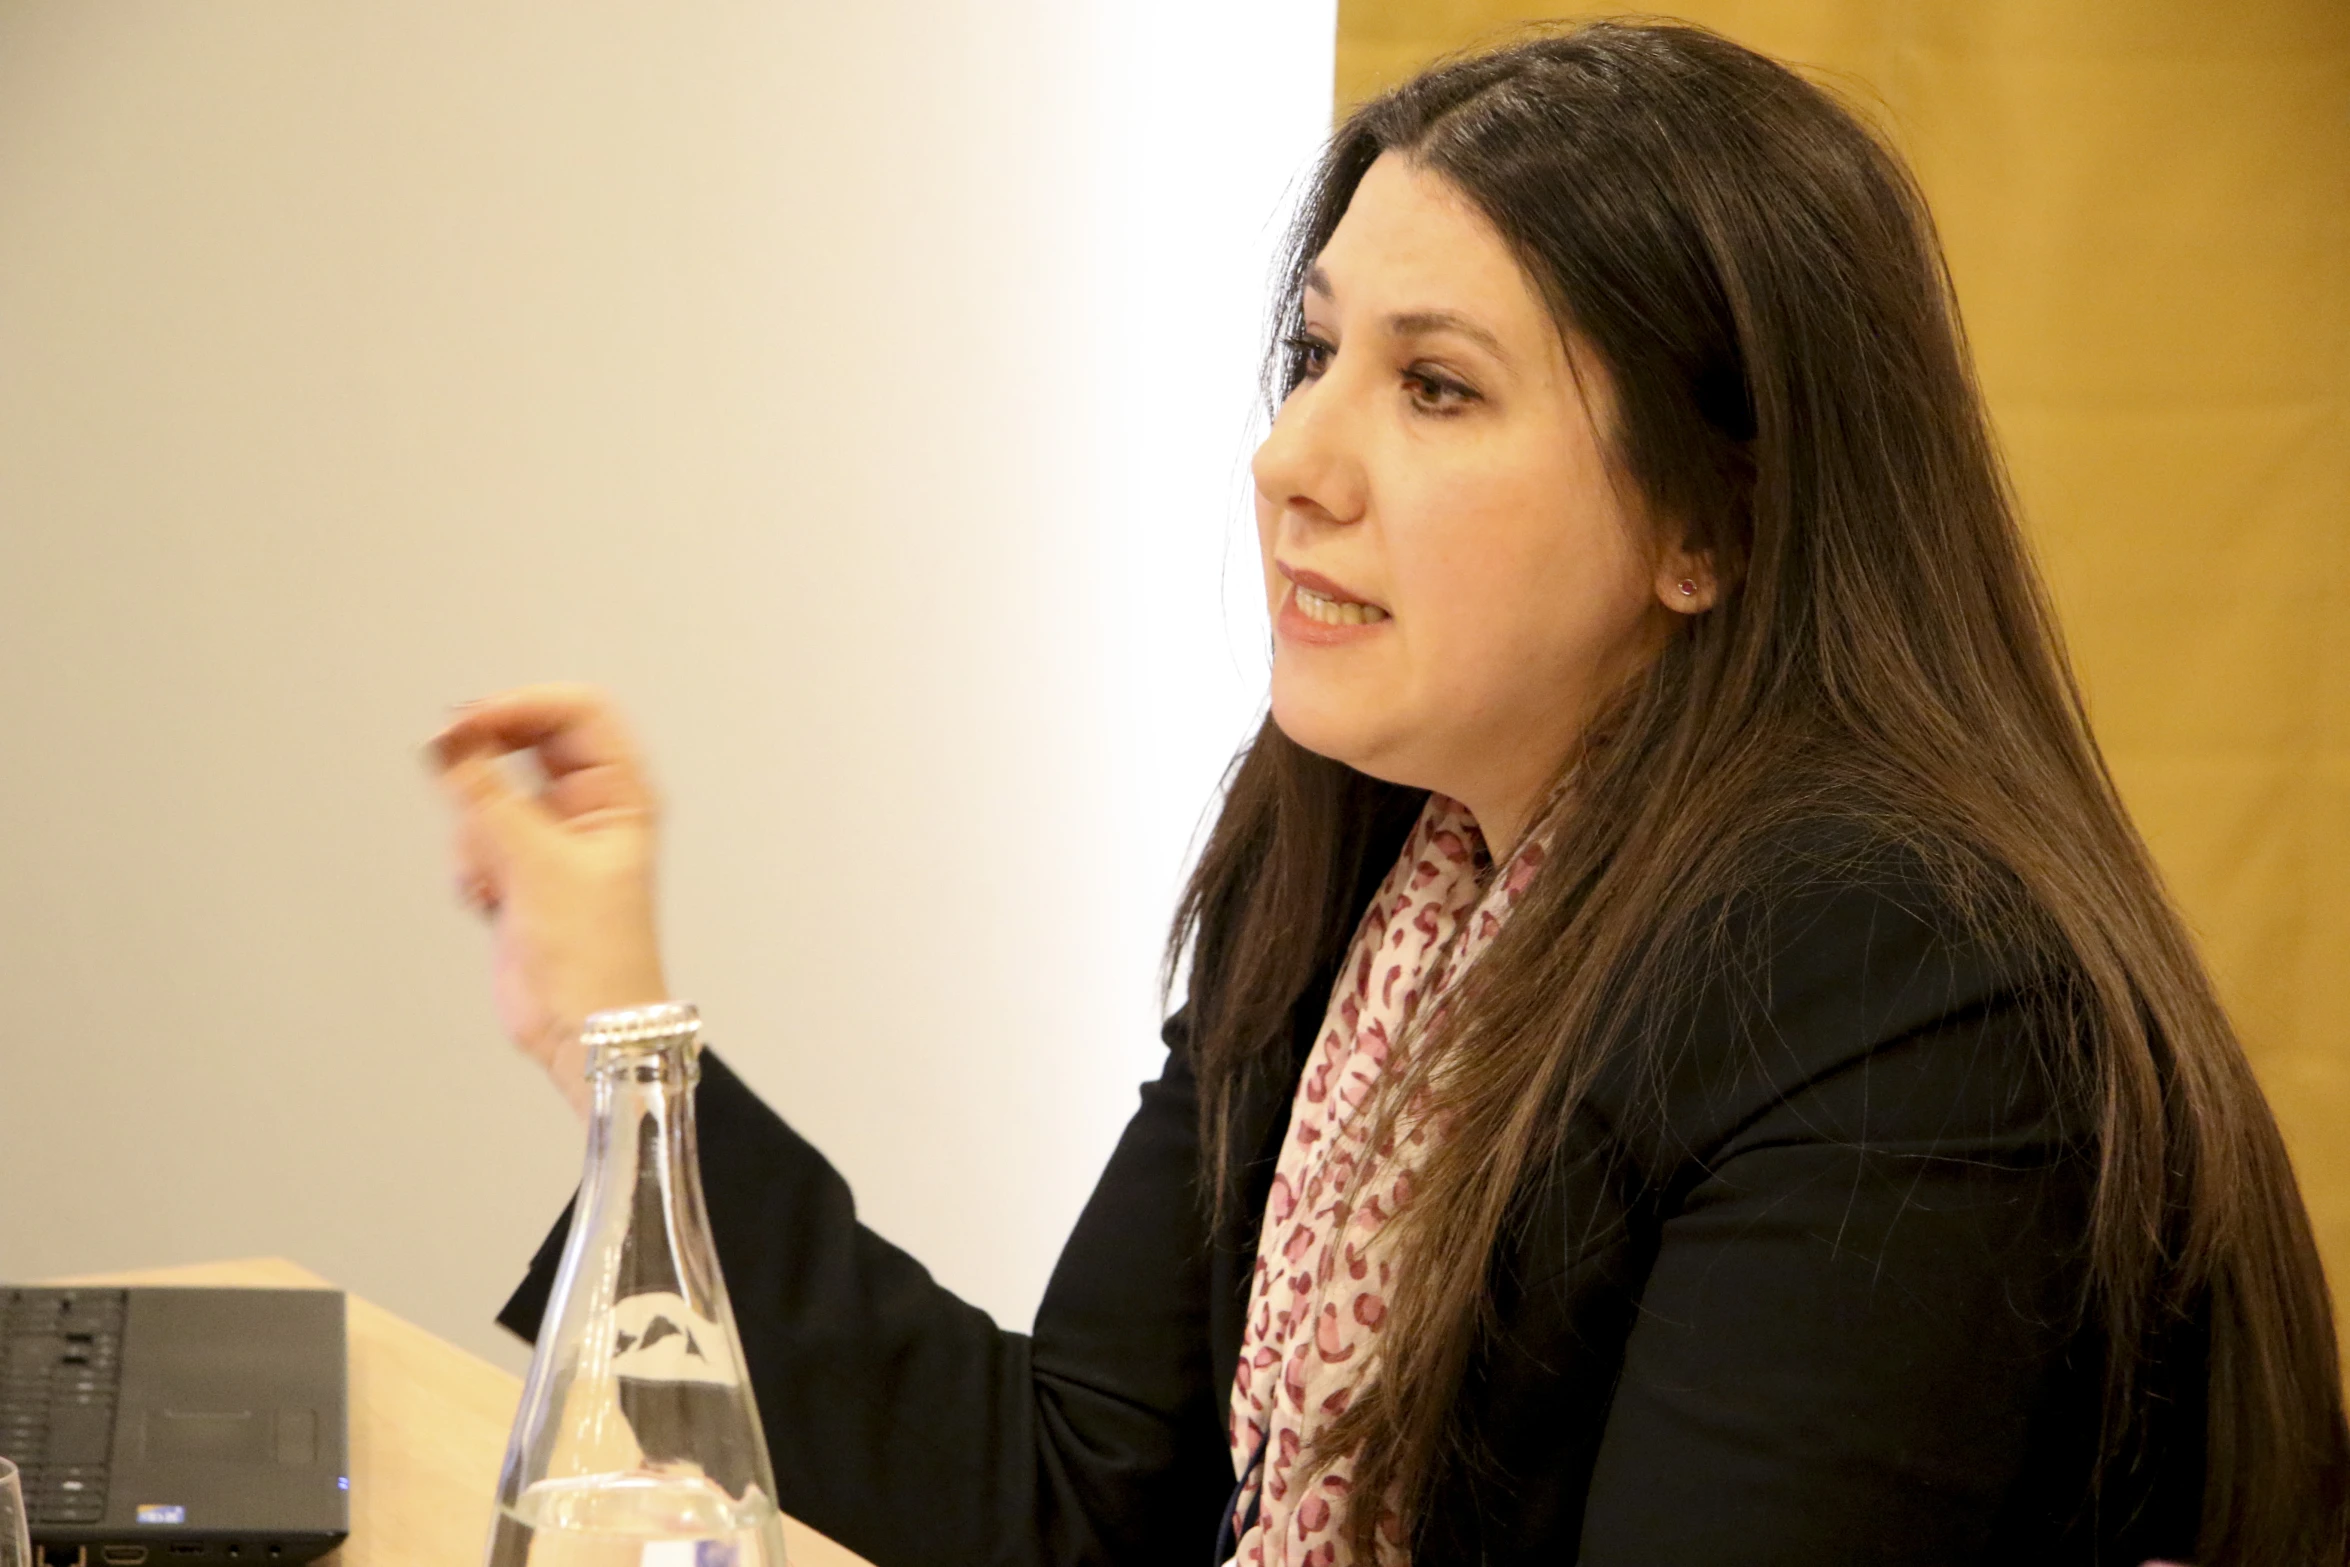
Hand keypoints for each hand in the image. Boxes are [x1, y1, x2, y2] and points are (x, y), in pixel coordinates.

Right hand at [427, 684, 669, 1116]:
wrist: (581, 1028)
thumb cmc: (596, 956)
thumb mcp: (538, 863)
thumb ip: (489, 795)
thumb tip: (452, 741)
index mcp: (622, 794)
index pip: (576, 711)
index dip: (520, 706)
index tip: (468, 724)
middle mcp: (590, 807)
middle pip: (526, 742)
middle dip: (485, 765)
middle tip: (449, 769)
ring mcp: (551, 837)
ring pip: (490, 792)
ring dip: (475, 830)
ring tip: (492, 875)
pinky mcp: (519, 870)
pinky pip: (476, 837)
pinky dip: (471, 863)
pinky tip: (487, 900)